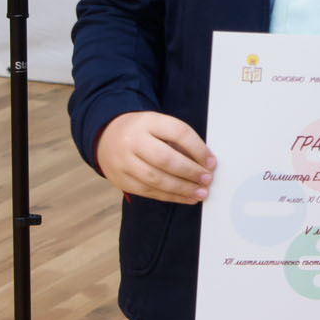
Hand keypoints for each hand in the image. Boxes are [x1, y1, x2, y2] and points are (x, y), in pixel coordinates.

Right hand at [95, 111, 214, 203]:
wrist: (107, 136)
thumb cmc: (141, 132)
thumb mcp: (158, 126)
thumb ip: (179, 142)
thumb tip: (204, 164)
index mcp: (147, 122)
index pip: (178, 133)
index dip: (198, 149)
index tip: (212, 162)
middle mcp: (132, 141)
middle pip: (165, 159)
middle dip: (190, 172)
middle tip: (207, 179)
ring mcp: (123, 162)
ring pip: (156, 179)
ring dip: (182, 189)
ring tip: (201, 192)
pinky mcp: (120, 180)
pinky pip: (148, 192)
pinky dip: (170, 197)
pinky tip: (186, 198)